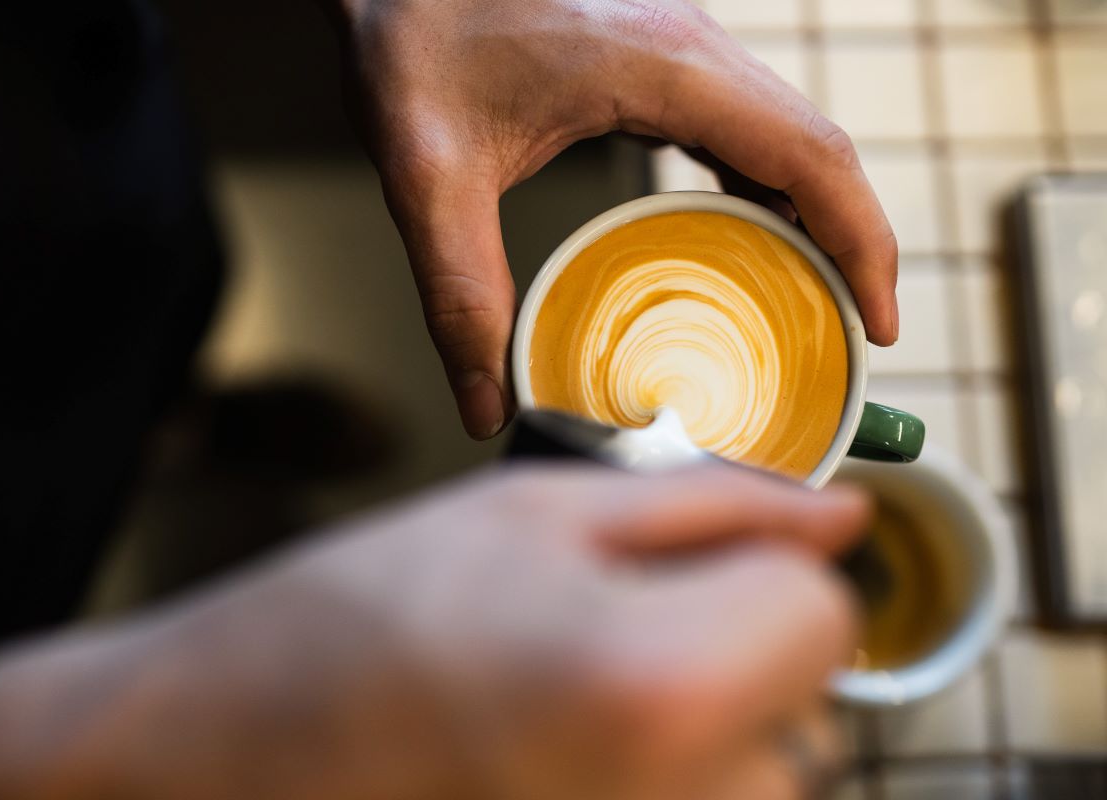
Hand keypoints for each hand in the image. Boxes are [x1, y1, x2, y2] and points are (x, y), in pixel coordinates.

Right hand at [0, 464, 867, 798]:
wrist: (225, 752)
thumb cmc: (352, 621)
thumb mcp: (536, 512)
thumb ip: (714, 504)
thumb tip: (838, 516)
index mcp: (663, 686)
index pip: (823, 611)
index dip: (757, 568)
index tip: (687, 565)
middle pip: (802, 704)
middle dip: (729, 645)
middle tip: (593, 632)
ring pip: (765, 775)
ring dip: (702, 722)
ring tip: (566, 698)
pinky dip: (663, 774)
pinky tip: (564, 755)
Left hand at [331, 0, 898, 437]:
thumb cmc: (414, 30)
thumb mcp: (428, 173)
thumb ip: (459, 292)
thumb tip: (485, 402)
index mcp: (665, 66)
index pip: (811, 155)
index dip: (864, 241)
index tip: (878, 321)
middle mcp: (695, 49)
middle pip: (820, 149)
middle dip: (854, 243)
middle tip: (852, 339)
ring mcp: (684, 49)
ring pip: (790, 136)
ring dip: (817, 217)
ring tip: (815, 304)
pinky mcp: (660, 59)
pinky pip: (745, 129)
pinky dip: (768, 192)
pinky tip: (750, 242)